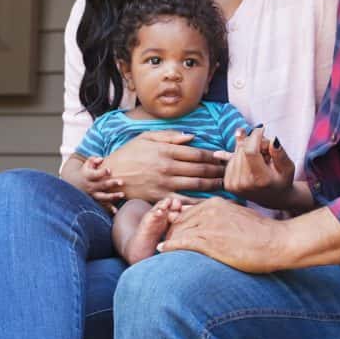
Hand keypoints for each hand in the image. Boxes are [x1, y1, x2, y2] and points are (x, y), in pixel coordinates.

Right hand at [78, 156, 124, 207]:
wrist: (74, 185)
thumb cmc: (85, 172)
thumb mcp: (86, 164)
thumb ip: (93, 160)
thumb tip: (101, 159)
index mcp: (87, 176)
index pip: (95, 174)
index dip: (102, 172)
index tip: (109, 170)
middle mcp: (90, 186)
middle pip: (101, 185)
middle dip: (111, 183)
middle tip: (121, 182)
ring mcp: (92, 195)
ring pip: (102, 197)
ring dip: (112, 196)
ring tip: (122, 194)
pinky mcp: (94, 201)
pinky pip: (102, 206)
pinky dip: (109, 208)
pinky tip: (116, 211)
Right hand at [99, 130, 225, 202]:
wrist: (109, 175)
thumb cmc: (128, 154)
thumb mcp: (146, 138)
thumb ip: (170, 136)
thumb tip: (192, 136)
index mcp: (166, 151)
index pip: (197, 153)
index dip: (213, 155)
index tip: (223, 157)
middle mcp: (168, 167)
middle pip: (201, 169)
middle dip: (218, 170)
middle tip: (230, 171)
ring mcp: (165, 184)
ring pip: (197, 185)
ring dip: (214, 185)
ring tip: (225, 184)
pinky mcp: (160, 198)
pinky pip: (183, 201)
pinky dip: (198, 202)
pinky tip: (210, 202)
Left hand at [158, 197, 289, 272]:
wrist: (277, 242)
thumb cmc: (262, 233)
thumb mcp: (239, 217)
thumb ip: (222, 216)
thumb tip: (211, 223)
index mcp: (217, 203)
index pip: (187, 210)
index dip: (177, 221)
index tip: (172, 229)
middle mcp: (209, 210)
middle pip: (179, 219)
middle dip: (169, 229)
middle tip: (163, 238)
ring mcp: (209, 225)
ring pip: (178, 230)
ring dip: (168, 238)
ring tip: (162, 246)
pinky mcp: (209, 241)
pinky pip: (181, 242)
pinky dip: (169, 245)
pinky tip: (162, 249)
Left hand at [223, 125, 294, 206]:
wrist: (274, 198)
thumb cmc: (283, 181)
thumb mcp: (288, 167)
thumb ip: (280, 153)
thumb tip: (272, 139)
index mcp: (259, 180)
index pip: (250, 151)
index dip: (255, 136)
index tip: (262, 128)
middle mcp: (243, 184)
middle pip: (243, 150)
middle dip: (254, 143)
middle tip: (266, 149)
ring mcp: (233, 185)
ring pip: (236, 153)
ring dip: (248, 149)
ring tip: (260, 158)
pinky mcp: (227, 184)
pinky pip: (230, 159)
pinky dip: (240, 155)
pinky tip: (249, 158)